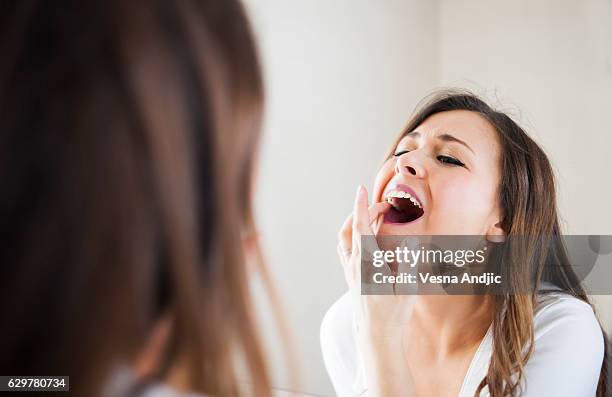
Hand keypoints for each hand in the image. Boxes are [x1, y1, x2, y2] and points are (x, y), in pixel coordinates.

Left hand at [337, 185, 415, 395]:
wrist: (376, 335)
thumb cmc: (393, 313)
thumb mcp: (408, 288)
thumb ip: (410, 262)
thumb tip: (413, 240)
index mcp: (367, 263)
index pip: (361, 227)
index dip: (361, 206)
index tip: (361, 189)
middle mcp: (354, 264)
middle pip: (352, 228)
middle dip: (365, 212)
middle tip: (385, 207)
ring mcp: (349, 270)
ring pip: (345, 238)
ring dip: (356, 222)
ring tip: (374, 217)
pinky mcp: (350, 276)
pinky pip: (346, 248)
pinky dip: (353, 235)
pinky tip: (367, 237)